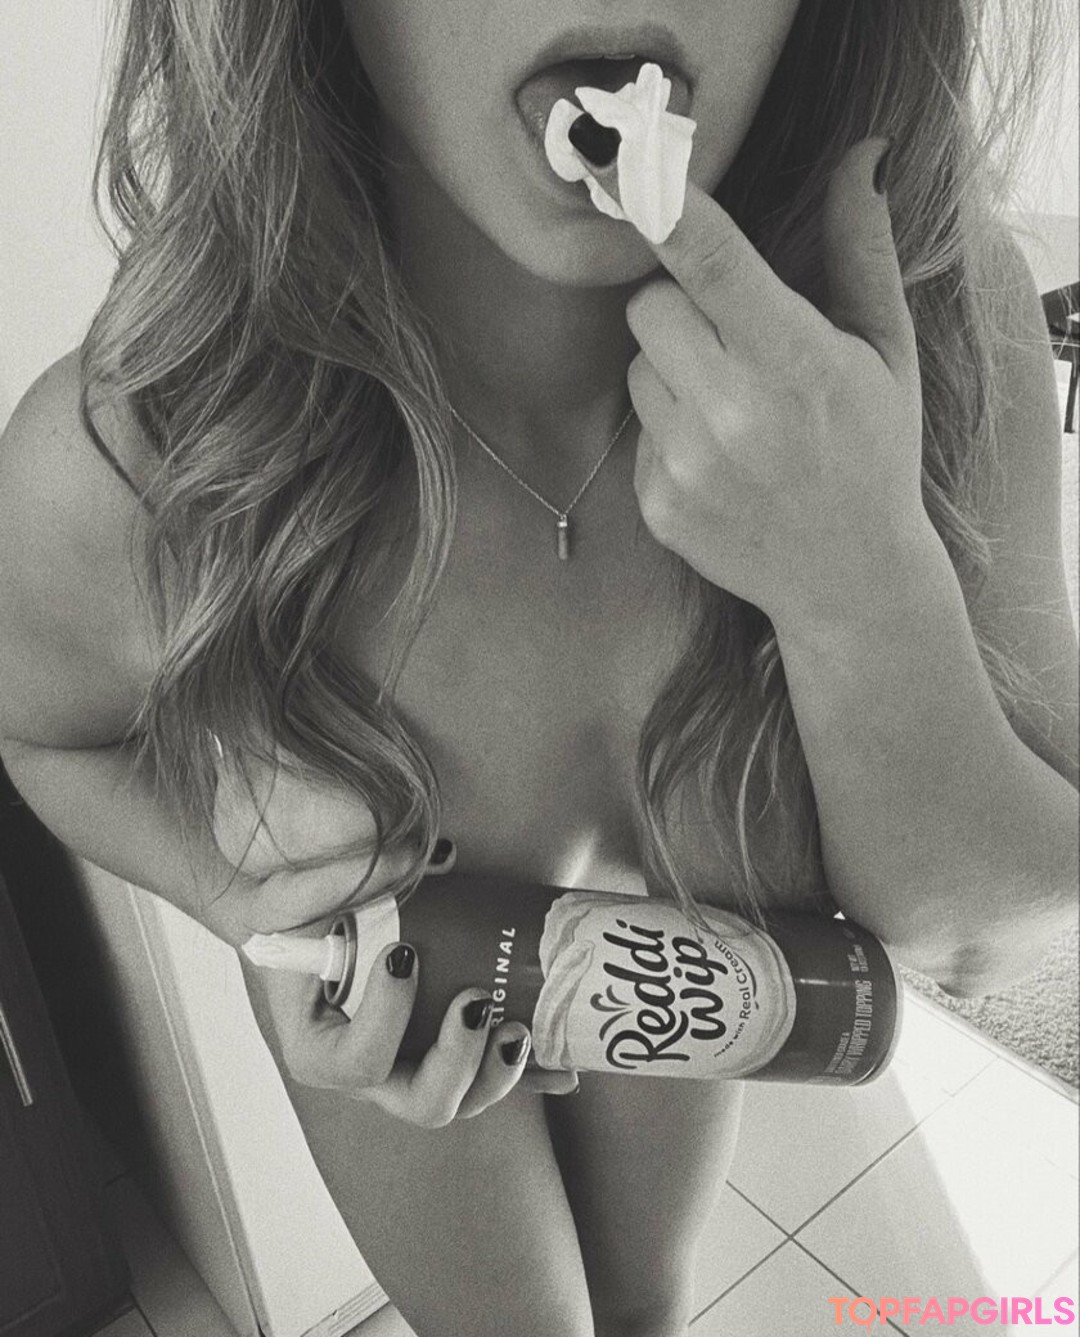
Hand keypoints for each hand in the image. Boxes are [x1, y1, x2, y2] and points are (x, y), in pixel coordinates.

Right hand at [210, 746, 579, 1123]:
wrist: (340, 902)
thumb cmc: (314, 900)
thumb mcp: (307, 884)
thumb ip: (340, 872)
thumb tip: (435, 858)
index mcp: (319, 1040)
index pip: (349, 1063)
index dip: (382, 1023)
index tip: (405, 954)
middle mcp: (372, 1064)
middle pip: (418, 1100)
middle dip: (457, 1062)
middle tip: (476, 1000)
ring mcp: (416, 1062)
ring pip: (462, 1098)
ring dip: (497, 1074)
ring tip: (518, 1028)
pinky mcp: (453, 1048)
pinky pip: (494, 1074)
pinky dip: (533, 1075)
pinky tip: (566, 1072)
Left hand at [625, 139, 932, 631]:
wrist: (849, 575)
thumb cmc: (873, 452)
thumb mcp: (885, 353)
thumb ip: (862, 252)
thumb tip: (861, 155)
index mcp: (794, 363)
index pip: (714, 265)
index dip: (667, 211)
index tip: (630, 169)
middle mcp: (732, 414)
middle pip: (648, 307)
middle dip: (677, 307)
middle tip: (726, 339)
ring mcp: (688, 466)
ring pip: (636, 368)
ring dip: (671, 373)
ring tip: (731, 411)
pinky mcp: (657, 506)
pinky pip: (636, 432)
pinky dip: (668, 435)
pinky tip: (719, 462)